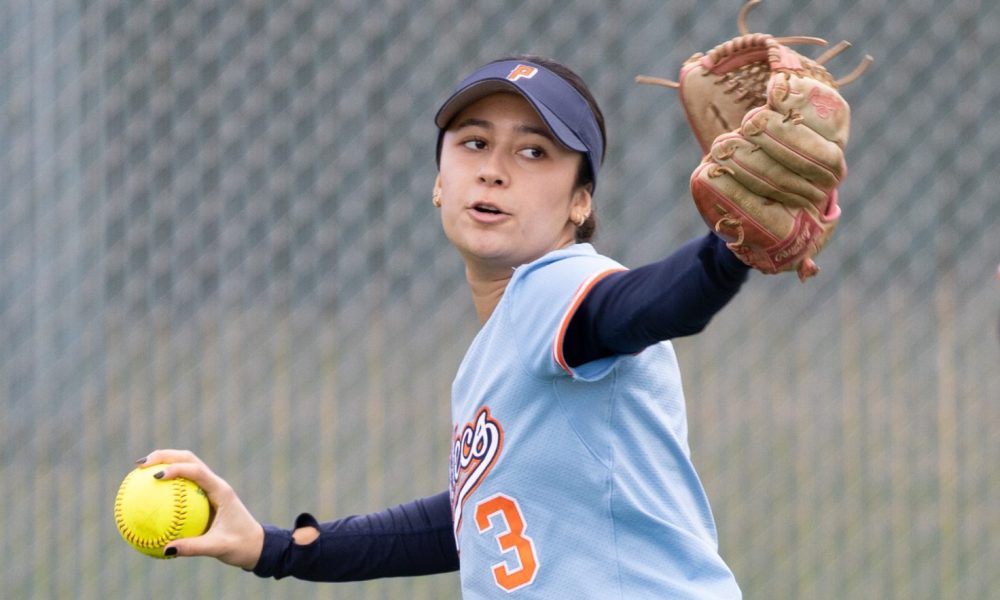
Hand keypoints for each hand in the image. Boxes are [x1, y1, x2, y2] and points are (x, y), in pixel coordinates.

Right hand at [138, 449, 264, 568]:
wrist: (256, 545)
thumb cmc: (240, 545)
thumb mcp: (218, 548)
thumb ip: (194, 547)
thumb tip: (166, 549)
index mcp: (220, 491)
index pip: (197, 471)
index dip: (177, 468)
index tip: (156, 476)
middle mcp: (215, 484)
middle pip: (189, 459)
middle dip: (165, 456)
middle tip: (140, 465)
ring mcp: (210, 487)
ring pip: (186, 466)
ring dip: (165, 463)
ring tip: (139, 471)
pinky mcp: (206, 495)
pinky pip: (184, 485)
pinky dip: (167, 485)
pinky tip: (148, 496)